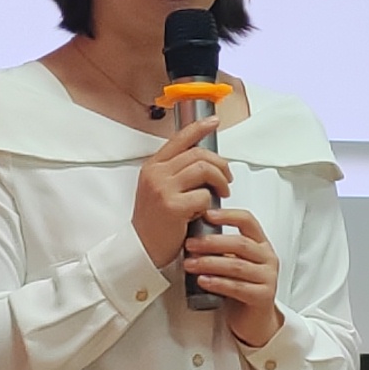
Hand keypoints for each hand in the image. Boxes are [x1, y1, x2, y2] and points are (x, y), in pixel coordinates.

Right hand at [129, 125, 234, 264]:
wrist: (141, 248)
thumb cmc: (154, 222)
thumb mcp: (158, 189)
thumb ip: (175, 172)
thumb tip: (205, 161)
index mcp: (153, 167)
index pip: (180, 138)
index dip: (199, 127)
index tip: (214, 121)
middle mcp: (156, 174)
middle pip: (199, 154)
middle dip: (221, 164)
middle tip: (227, 179)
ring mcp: (163, 189)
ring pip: (204, 170)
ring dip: (220, 181)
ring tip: (223, 193)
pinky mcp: (173, 206)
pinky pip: (204, 196)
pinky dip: (209, 204)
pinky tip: (204, 213)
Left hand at [181, 204, 280, 346]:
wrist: (254, 321)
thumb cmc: (241, 288)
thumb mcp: (234, 263)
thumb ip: (222, 249)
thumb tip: (193, 235)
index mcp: (261, 245)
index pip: (248, 221)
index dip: (227, 215)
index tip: (206, 215)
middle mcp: (267, 259)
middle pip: (240, 243)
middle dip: (211, 243)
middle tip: (190, 244)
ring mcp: (267, 278)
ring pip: (237, 266)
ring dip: (210, 263)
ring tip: (190, 264)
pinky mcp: (262, 297)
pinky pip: (237, 287)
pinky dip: (217, 283)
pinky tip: (202, 281)